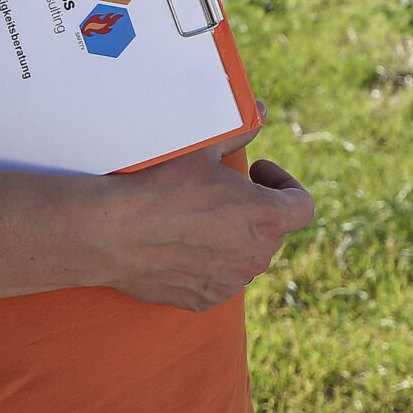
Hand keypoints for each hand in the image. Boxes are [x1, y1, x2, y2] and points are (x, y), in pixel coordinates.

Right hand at [96, 122, 314, 310]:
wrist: (109, 232)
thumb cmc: (158, 185)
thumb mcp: (204, 148)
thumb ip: (242, 130)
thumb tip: (263, 112)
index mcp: (266, 218)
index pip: (303, 207)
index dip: (285, 185)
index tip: (257, 173)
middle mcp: (255, 257)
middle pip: (273, 231)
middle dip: (255, 209)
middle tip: (222, 190)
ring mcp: (230, 283)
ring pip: (246, 257)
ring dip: (234, 238)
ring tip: (199, 216)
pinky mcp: (203, 300)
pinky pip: (219, 280)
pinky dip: (210, 263)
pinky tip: (181, 243)